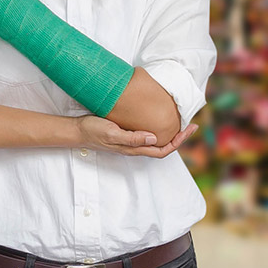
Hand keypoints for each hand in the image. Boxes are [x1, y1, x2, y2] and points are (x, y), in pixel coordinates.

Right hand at [77, 115, 197, 157]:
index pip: (163, 150)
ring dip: (169, 133)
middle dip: (178, 137)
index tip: (189, 129)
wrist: (77, 130)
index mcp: (134, 148)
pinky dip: (157, 127)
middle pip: (162, 146)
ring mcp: (130, 141)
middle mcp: (134, 146)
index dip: (178, 141)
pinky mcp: (125, 133)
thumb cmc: (93, 131)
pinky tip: (157, 118)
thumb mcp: (112, 133)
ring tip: (178, 121)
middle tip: (190, 124)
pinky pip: (146, 134)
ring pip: (155, 141)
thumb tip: (154, 138)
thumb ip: (132, 137)